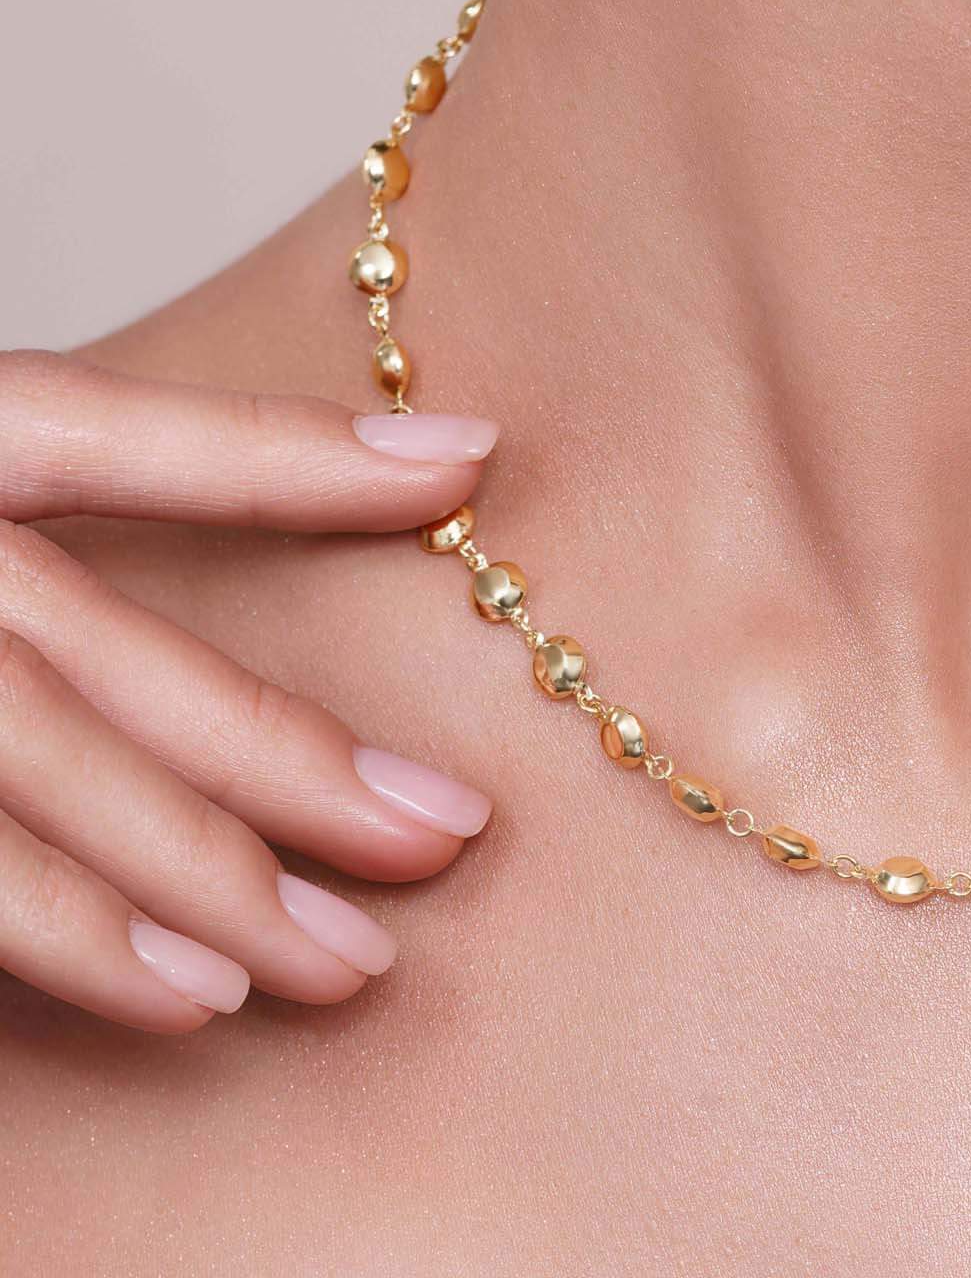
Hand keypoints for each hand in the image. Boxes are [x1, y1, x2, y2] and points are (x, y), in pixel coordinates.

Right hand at [0, 352, 497, 1032]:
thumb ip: (101, 487)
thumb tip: (412, 466)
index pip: (117, 437)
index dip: (291, 453)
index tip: (468, 460)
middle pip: (99, 664)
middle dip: (280, 763)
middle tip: (446, 838)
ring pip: (22, 791)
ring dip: (187, 886)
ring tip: (336, 962)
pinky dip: (65, 941)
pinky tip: (180, 991)